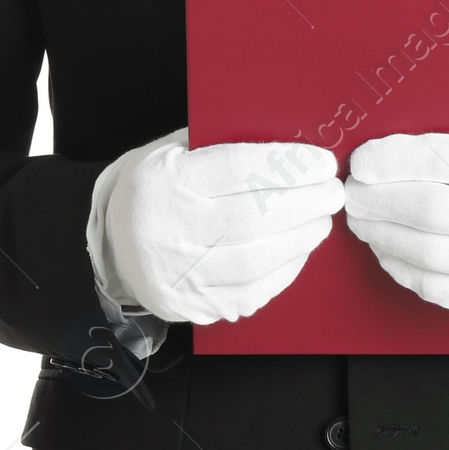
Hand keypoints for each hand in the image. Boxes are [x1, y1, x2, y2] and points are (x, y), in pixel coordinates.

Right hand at [100, 131, 343, 324]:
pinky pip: (253, 292)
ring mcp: (182, 275)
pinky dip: (285, 270)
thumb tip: (291, 143)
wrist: (114, 246)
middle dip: (306, 203)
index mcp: (166, 182)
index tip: (321, 162)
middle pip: (255, 218)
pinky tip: (299, 249)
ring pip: (257, 260)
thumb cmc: (155, 191)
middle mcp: (171, 230)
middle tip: (333, 192)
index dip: (289, 166)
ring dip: (301, 238)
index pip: (239, 171)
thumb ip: (222, 145)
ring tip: (321, 219)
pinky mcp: (194, 306)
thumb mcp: (173, 153)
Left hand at [344, 117, 448, 321]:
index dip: (398, 158)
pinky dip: (400, 267)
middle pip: (429, 211)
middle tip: (352, 192)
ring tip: (361, 218)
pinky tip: (385, 248)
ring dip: (381, 235)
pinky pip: (432, 287)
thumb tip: (409, 119)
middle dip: (379, 200)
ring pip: (425, 253)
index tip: (364, 158)